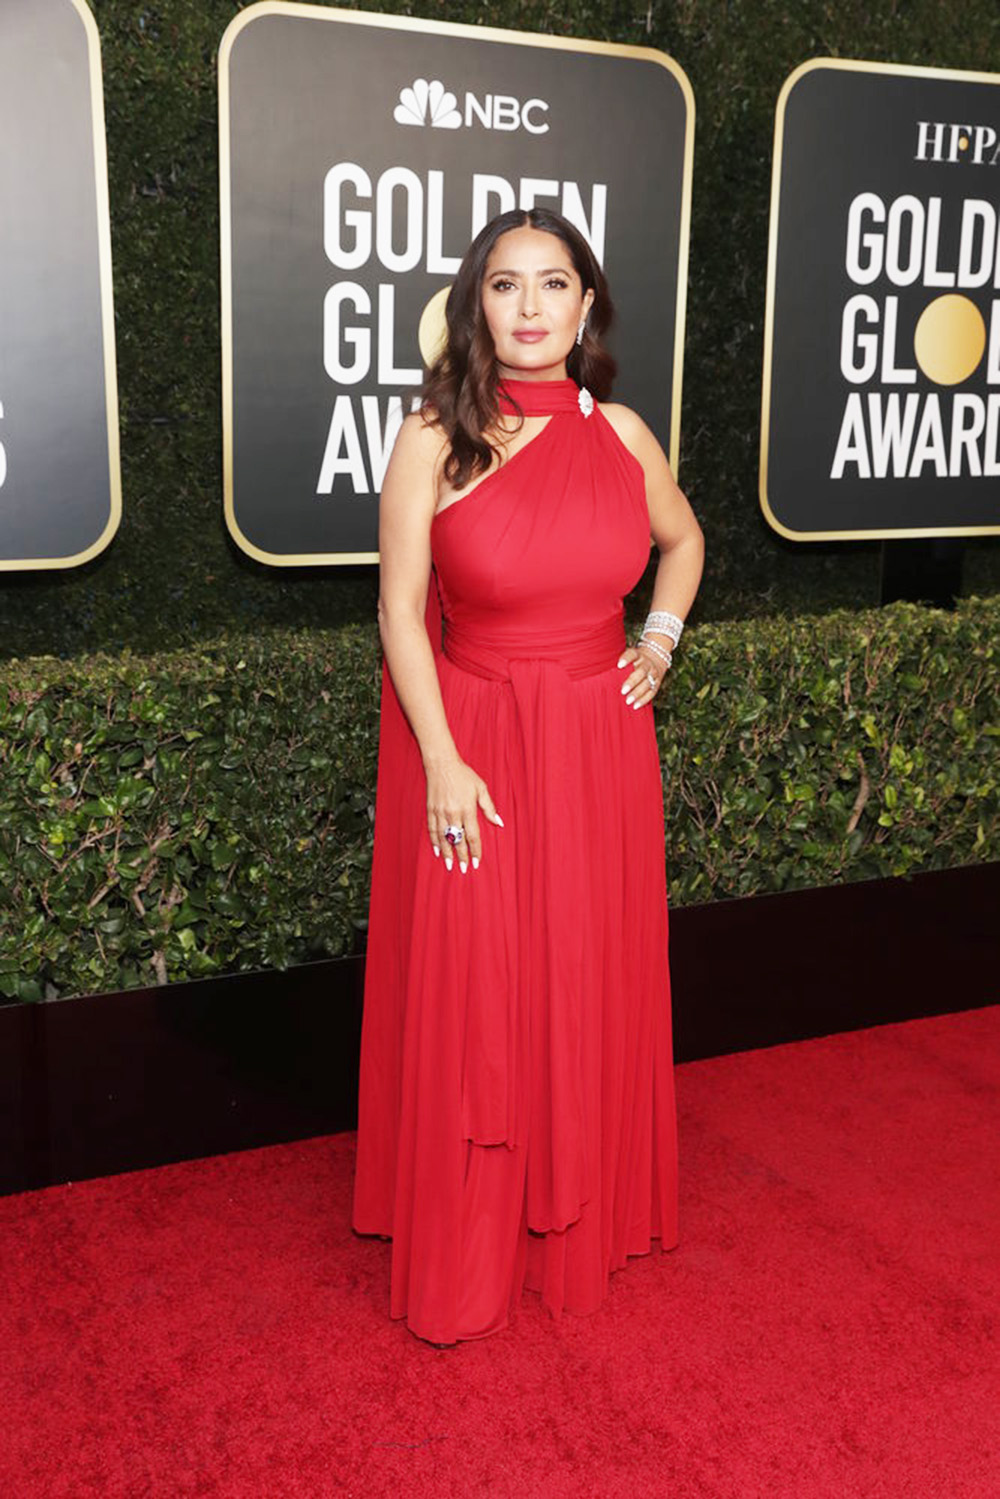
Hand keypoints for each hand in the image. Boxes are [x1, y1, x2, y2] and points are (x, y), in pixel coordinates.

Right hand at [426, 756, 503, 871]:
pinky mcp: (430, 810)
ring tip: (449, 865)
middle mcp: (453, 813)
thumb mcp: (481, 788)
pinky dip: (435, 842)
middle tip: (464, 869)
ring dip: (447, 853)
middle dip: (461, 856)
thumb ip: (489, 807)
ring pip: (444, 838)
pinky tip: (438, 851)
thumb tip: (499, 823)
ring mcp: (440, 813)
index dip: (475, 850)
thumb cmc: (464, 775)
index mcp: (467, 809)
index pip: (472, 835)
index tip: (477, 862)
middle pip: (458, 840)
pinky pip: (432, 830)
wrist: (441, 764)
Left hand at [617, 642, 668, 708]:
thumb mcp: (628, 657)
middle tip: (623, 691)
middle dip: (632, 681)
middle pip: (641, 671)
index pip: (632, 654)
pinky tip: (635, 706)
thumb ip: (617, 663)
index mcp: (638, 655)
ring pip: (647, 683)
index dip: (627, 659)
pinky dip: (644, 699)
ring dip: (638, 693)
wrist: (656, 657)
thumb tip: (599, 672)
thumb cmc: (634, 660)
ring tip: (628, 701)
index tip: (619, 665)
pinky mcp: (657, 683)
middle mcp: (647, 663)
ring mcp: (653, 673)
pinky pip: (652, 692)